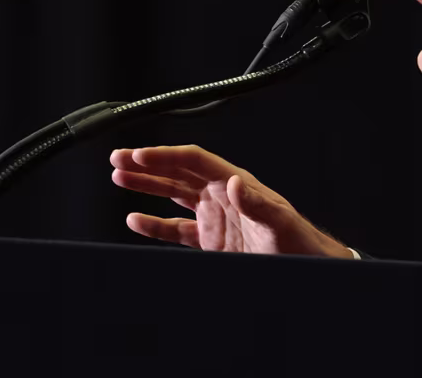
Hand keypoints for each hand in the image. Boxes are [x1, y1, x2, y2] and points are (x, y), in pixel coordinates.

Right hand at [110, 145, 350, 257]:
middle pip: (177, 172)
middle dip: (147, 165)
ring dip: (146, 186)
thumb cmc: (296, 240)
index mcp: (234, 183)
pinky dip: (155, 224)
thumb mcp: (277, 220)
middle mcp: (220, 195)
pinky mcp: (211, 239)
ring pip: (172, 194)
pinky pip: (176, 228)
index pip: (194, 161)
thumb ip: (254, 202)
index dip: (166, 156)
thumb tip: (232, 182)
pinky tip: (136, 219)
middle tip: (118, 158)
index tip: (139, 155)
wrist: (304, 265)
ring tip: (118, 177)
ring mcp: (214, 216)